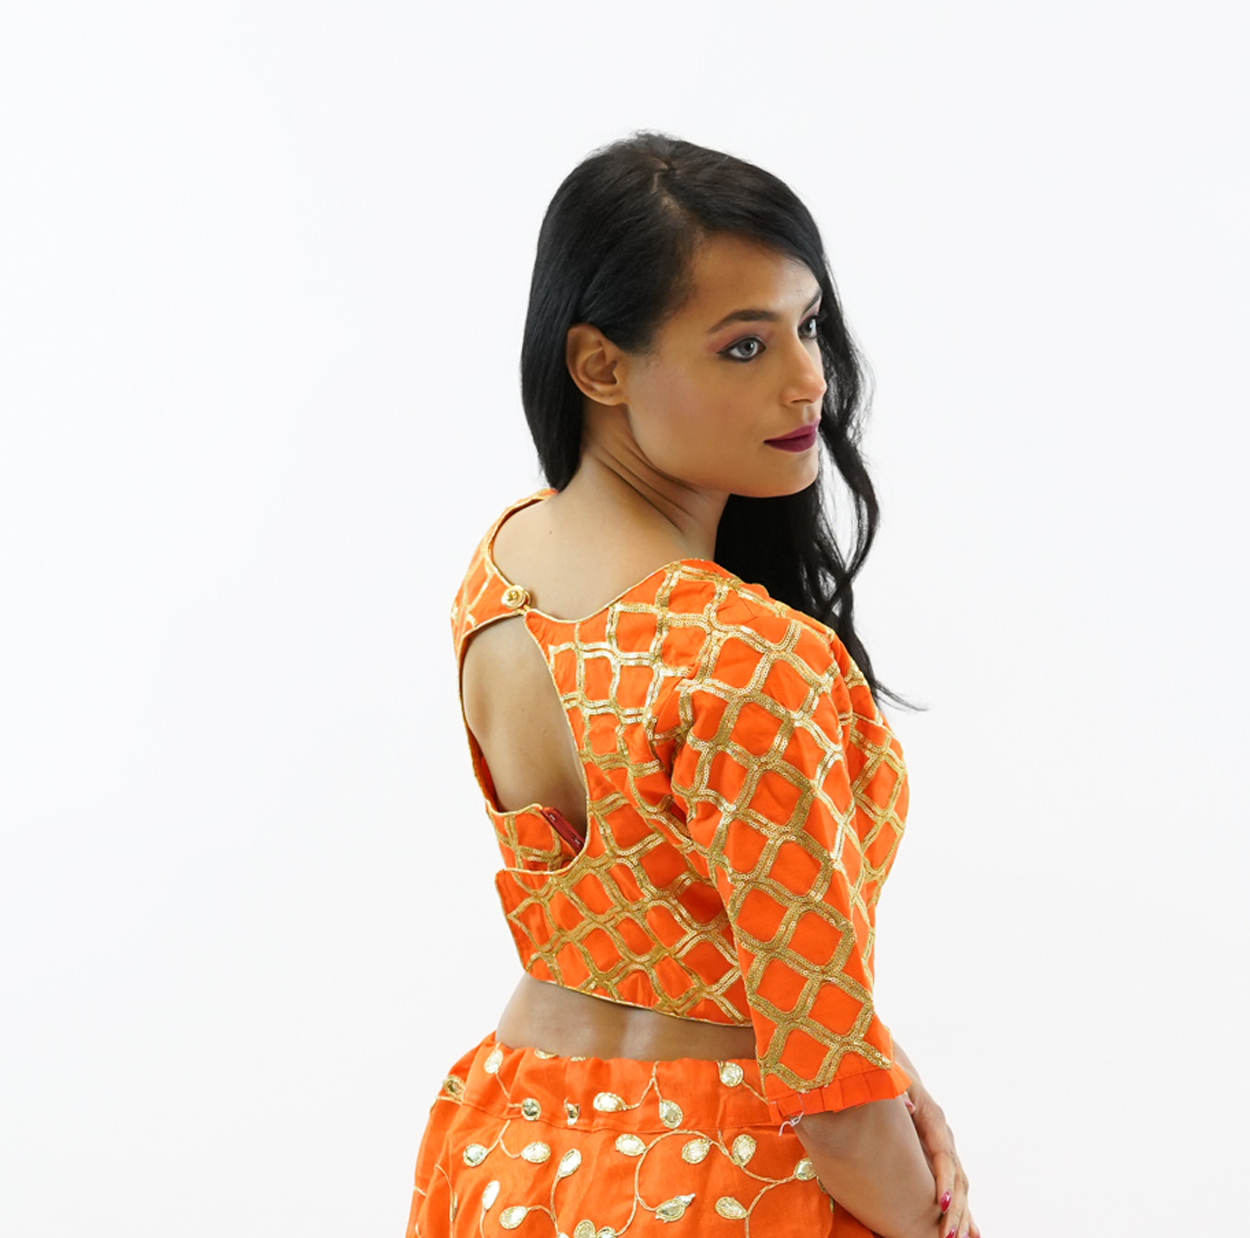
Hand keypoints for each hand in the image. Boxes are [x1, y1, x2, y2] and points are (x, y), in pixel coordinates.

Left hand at [902, 1091, 977, 1237]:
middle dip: (954, 1209)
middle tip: (947, 1236)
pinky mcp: (940, 1160)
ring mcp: (946, 1150)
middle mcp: (945, 1138)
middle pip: (957, 1178)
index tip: (940, 1204)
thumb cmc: (892, 1078)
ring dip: (961, 1215)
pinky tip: (971, 1233)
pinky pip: (955, 1188)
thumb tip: (908, 1108)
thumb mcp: (894, 1081)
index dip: (944, 1180)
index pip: (944, 1156)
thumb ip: (899, 1092)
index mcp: (934, 1120)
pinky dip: (963, 1211)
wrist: (900, 1074)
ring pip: (960, 1188)